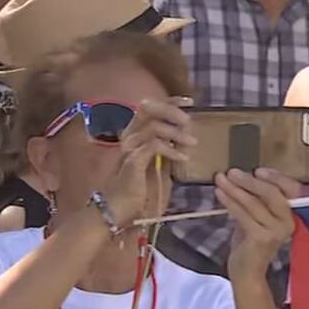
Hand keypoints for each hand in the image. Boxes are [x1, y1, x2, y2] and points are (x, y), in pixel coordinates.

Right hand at [99, 97, 194, 224]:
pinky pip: (155, 145)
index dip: (170, 101)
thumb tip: (184, 135)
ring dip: (177, 133)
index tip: (189, 103)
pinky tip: (183, 158)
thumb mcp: (154, 162)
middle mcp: (128, 135)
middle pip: (149, 109)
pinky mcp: (133, 160)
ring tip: (192, 143)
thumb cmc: (135, 187)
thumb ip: (164, 146)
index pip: (150, 107)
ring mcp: (129, 147)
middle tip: (188, 122)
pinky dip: (172, 150)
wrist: (116, 207)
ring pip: (154, 126)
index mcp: (133, 132)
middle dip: (172, 111)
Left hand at [219, 168, 301, 278]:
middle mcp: (289, 223)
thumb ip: (257, 200)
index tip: (257, 170)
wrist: (247, 273)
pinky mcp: (262, 238)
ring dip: (234, 189)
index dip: (276, 177)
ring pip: (254, 203)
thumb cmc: (251, 243)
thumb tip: (242, 176)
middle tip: (231, 172)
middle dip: (250, 181)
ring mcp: (276, 231)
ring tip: (220, 179)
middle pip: (272, 193)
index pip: (291, 190)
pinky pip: (243, 214)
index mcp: (292, 215)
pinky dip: (229, 202)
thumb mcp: (257, 217)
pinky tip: (219, 193)